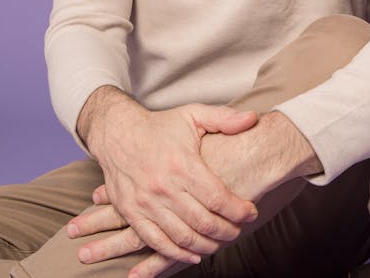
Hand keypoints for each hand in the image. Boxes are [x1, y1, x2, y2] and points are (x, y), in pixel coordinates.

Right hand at [70, 87, 259, 270]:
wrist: (116, 133)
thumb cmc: (159, 126)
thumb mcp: (193, 115)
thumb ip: (224, 118)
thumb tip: (252, 118)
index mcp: (183, 164)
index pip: (218, 198)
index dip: (238, 210)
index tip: (250, 212)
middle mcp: (164, 187)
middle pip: (203, 222)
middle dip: (227, 231)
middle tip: (238, 230)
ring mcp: (146, 202)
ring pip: (182, 236)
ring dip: (206, 245)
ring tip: (220, 242)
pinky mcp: (131, 212)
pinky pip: (156, 241)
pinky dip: (176, 253)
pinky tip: (193, 255)